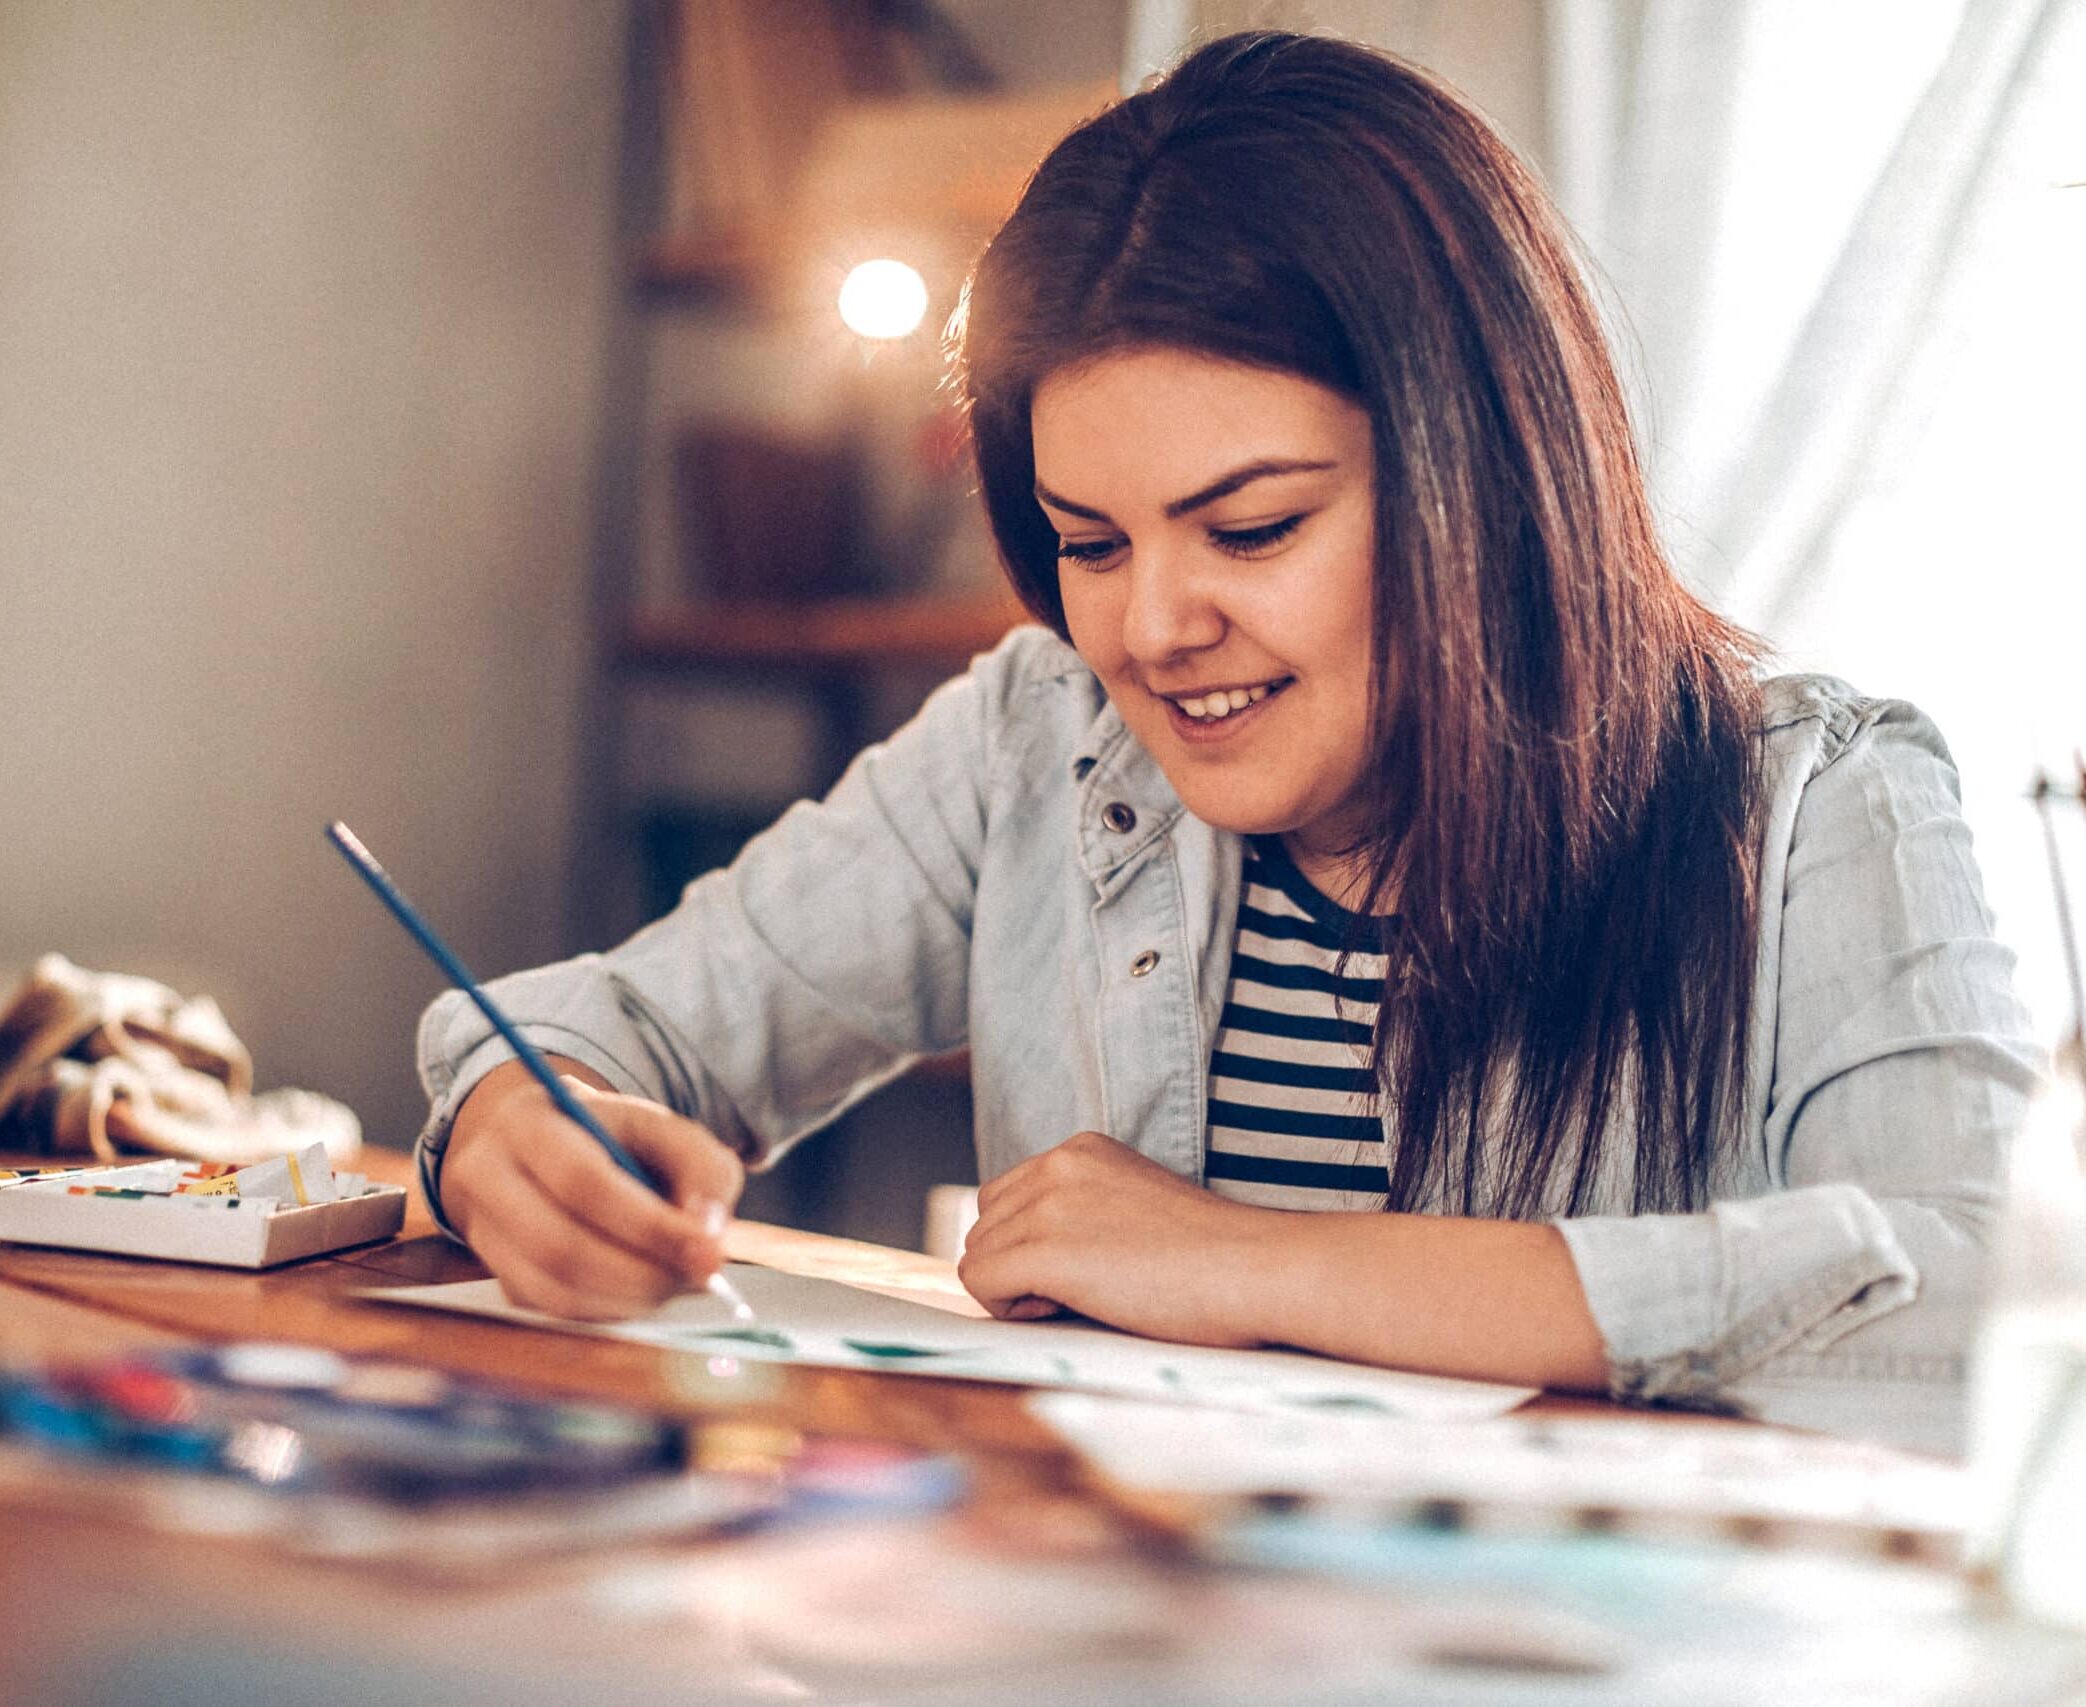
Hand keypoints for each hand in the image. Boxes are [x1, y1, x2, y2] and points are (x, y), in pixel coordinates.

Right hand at [438, 1057, 743, 1320]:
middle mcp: (486, 1173)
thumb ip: (702, 1169)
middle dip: (640, 1273)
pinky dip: (603, 1310)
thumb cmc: (622, 1140)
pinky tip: (637, 1289)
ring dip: (625, 1299)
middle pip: (560, 1245)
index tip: (708, 1253)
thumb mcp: (669, 1131)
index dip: (650, 1226)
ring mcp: (481, 1228)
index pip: (584, 1183)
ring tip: (671, 1282)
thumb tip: (705, 1236)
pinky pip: (547, 1309)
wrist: (557, 1146)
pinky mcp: (494, 1271)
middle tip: (693, 1277)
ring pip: (551, 1287)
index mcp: (530, 1121)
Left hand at [957, 1130, 1274, 1346]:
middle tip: (1084, 1289)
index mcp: (1081, 1151)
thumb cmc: (1213, 1259)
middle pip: (985, 1227)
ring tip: (1085, 1298)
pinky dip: (1011, 1309)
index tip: (1086, 1269)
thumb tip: (1020, 1261)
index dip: (1032, 1246)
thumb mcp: (1134, 1211)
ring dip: (1016, 1289)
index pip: (1006, 1198)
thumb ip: (1080, 1216)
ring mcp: (1048, 1203)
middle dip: (1018, 1266)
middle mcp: (1057, 1164)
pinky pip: (979, 1284)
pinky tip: (1068, 1308)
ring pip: (977, 1256)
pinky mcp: (1045, 1248)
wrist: (1255, 1270)